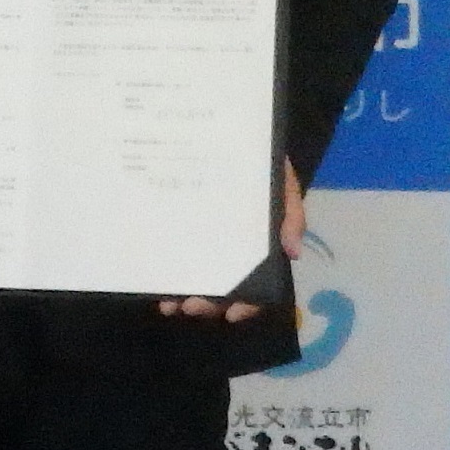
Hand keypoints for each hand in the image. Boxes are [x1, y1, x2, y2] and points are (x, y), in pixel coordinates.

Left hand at [156, 160, 303, 322]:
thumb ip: (292, 215)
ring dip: (182, 295)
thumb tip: (293, 252)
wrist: (234, 135)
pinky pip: (173, 251)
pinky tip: (155, 277)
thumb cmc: (263, 164)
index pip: (257, 284)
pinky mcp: (180, 225)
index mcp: (256, 246)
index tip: (231, 314)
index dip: (247, 304)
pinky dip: (166, 268)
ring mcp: (203, 238)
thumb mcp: (283, 184)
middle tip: (190, 307)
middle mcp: (229, 248)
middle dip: (206, 304)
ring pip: (195, 275)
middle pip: (221, 287)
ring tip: (168, 304)